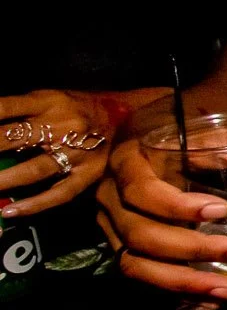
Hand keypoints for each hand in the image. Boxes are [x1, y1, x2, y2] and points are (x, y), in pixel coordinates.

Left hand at [0, 91, 115, 218]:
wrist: (131, 116)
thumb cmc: (79, 107)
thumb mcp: (48, 98)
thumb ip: (17, 110)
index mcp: (47, 101)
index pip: (2, 108)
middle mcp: (62, 125)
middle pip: (11, 139)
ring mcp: (77, 153)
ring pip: (34, 169)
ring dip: (3, 181)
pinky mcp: (88, 175)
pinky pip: (59, 193)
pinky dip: (34, 204)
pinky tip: (10, 212)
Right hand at [94, 133, 226, 299]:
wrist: (146, 143)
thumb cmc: (186, 139)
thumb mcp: (218, 139)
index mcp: (130, 163)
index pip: (142, 191)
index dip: (177, 206)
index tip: (222, 210)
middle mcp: (112, 199)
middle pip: (141, 234)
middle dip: (193, 249)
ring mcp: (113, 228)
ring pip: (136, 265)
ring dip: (184, 282)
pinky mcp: (122, 249)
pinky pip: (143, 277)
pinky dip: (178, 290)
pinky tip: (213, 298)